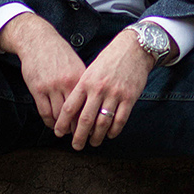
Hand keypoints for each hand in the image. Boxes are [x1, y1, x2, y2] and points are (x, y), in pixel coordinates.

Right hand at [0, 11, 85, 128]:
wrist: (38, 41)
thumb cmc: (59, 53)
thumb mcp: (76, 65)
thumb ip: (83, 82)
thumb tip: (93, 102)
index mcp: (80, 77)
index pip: (89, 104)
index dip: (91, 119)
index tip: (92, 128)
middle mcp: (67, 83)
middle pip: (75, 113)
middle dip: (77, 127)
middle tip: (79, 136)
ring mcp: (51, 86)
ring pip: (59, 115)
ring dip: (63, 127)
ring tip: (66, 132)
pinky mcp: (38, 89)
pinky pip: (45, 112)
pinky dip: (50, 122)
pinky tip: (53, 125)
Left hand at [53, 27, 154, 149]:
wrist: (134, 48)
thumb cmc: (110, 59)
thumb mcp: (91, 70)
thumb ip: (82, 88)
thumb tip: (73, 110)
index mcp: (85, 81)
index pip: (69, 108)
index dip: (63, 123)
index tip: (59, 133)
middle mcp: (98, 89)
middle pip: (85, 119)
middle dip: (79, 136)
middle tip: (76, 146)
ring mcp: (115, 94)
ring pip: (102, 123)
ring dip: (96, 137)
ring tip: (93, 142)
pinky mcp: (129, 98)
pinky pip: (120, 120)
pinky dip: (114, 131)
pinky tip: (110, 134)